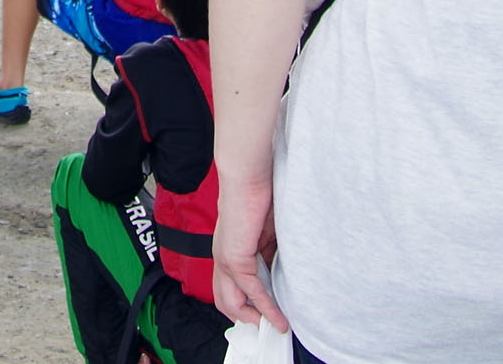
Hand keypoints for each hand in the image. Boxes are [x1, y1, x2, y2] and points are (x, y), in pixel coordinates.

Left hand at [210, 168, 286, 331]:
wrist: (249, 174)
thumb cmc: (260, 196)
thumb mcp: (269, 234)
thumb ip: (270, 255)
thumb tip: (279, 277)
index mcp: (228, 251)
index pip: (232, 288)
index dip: (248, 305)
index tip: (268, 316)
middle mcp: (222, 258)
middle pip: (225, 301)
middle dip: (247, 319)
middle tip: (269, 328)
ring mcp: (225, 259)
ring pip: (231, 302)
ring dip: (254, 318)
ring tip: (275, 327)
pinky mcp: (234, 257)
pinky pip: (250, 290)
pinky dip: (266, 306)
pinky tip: (278, 316)